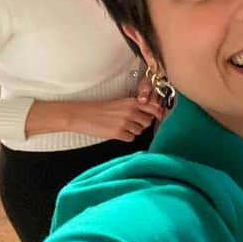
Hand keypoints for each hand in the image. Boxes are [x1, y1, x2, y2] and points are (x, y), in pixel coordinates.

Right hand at [27, 96, 163, 141]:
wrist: (83, 115)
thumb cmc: (101, 109)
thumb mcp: (121, 103)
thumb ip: (136, 107)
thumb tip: (152, 114)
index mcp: (132, 102)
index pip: (154, 108)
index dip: (158, 114)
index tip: (159, 117)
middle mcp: (130, 111)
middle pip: (148, 122)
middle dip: (142, 124)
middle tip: (132, 123)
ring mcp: (124, 122)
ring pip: (140, 131)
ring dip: (133, 131)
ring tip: (122, 126)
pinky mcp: (118, 133)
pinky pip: (131, 138)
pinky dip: (126, 137)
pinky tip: (117, 132)